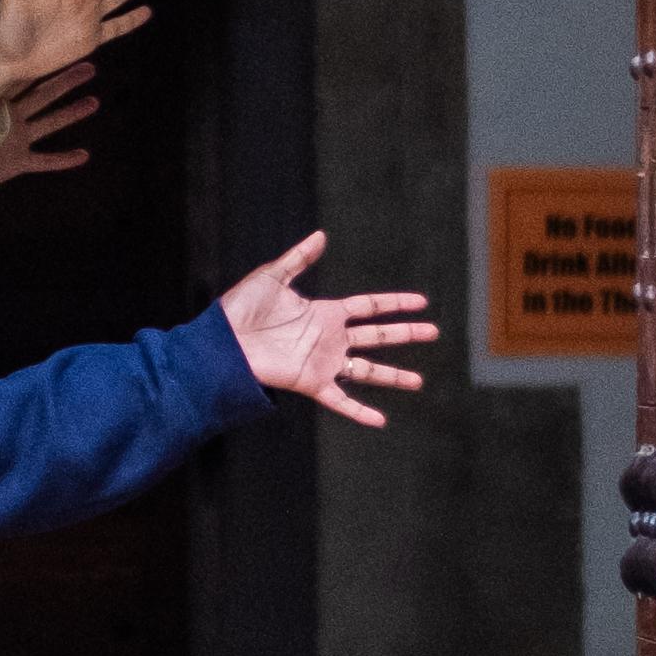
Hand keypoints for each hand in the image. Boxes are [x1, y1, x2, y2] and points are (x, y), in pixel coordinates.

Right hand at [0, 57, 98, 202]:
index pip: (23, 77)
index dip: (41, 63)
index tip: (59, 48)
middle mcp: (10, 117)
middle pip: (44, 94)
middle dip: (67, 80)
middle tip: (90, 67)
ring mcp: (16, 139)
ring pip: (51, 122)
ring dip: (73, 113)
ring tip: (94, 102)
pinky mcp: (17, 162)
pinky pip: (45, 161)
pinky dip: (64, 159)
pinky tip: (84, 156)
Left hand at [217, 228, 434, 427]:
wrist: (221, 343)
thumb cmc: (240, 309)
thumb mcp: (272, 277)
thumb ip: (299, 258)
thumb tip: (322, 236)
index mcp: (325, 312)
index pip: (369, 306)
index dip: (395, 303)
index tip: (422, 302)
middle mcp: (329, 338)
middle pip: (377, 336)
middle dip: (406, 334)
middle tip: (434, 333)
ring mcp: (323, 362)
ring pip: (367, 369)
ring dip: (393, 376)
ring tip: (419, 381)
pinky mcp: (311, 382)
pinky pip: (341, 399)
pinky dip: (359, 411)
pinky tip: (380, 420)